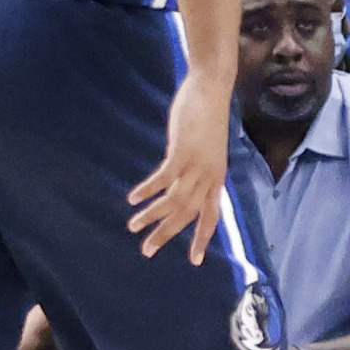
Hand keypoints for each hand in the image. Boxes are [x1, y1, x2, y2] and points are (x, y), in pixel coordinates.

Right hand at [128, 83, 231, 259]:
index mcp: (217, 177)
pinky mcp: (183, 152)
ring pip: (175, 201)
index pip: (212, 215)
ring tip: (133, 227)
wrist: (212, 88)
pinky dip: (148, 191)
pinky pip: (163, 179)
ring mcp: (197, 164)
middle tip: (147, 251)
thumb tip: (183, 180)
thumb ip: (197, 167)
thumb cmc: (207, 117)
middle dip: (167, 235)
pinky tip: (133, 199)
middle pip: (189, 215)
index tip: (194, 260)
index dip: (202, 238)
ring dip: (153, 216)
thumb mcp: (206, 148)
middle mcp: (210, 175)